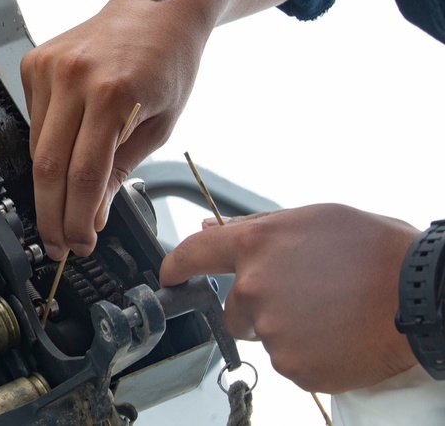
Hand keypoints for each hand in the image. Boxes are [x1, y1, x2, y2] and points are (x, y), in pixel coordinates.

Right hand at [21, 0, 212, 257]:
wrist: (155, 8)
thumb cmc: (167, 62)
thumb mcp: (159, 126)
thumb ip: (121, 172)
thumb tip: (93, 217)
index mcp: (113, 93)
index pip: (84, 174)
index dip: (78, 218)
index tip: (79, 244)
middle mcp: (73, 77)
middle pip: (47, 166)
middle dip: (52, 214)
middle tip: (57, 243)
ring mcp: (48, 66)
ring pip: (34, 147)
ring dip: (47, 186)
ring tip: (61, 210)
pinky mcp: (33, 62)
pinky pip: (33, 120)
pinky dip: (45, 146)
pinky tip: (63, 154)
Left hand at [160, 204, 419, 392]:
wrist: (419, 295)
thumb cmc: (372, 249)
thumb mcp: (309, 220)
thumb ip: (254, 228)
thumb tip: (211, 230)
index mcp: (255, 246)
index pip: (192, 255)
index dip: (175, 266)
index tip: (168, 275)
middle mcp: (255, 289)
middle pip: (232, 309)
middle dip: (256, 306)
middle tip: (302, 296)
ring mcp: (274, 332)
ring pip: (264, 336)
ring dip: (285, 329)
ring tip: (329, 312)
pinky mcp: (296, 366)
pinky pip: (290, 362)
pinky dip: (308, 353)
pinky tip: (336, 334)